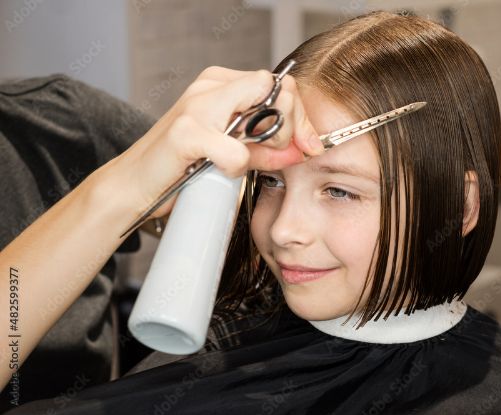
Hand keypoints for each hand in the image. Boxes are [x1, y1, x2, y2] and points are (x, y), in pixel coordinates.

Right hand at [110, 67, 324, 220]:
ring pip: (262, 107)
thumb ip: (268, 149)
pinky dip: (237, 167)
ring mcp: (197, 106)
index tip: (309, 146)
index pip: (280, 84)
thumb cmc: (182, 167)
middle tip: (277, 153)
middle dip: (290, 125)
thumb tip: (306, 149)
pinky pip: (235, 151)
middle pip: (277, 88)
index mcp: (222, 83)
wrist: (134, 186)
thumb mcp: (234, 154)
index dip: (301, 116)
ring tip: (247, 161)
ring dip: (267, 143)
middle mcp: (210, 86)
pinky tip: (221, 172)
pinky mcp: (185, 133)